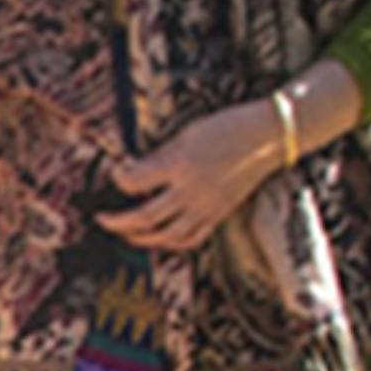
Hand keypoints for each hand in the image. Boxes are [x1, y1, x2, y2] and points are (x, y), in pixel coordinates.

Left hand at [100, 86, 312, 254]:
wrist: (268, 137)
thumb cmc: (228, 127)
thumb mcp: (187, 134)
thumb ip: (160, 156)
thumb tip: (133, 168)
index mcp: (179, 166)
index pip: (135, 182)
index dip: (119, 179)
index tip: (115, 174)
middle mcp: (190, 191)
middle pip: (144, 216)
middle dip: (117, 221)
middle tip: (102, 218)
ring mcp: (206, 207)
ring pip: (166, 235)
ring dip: (140, 239)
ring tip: (126, 235)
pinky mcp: (219, 214)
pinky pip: (191, 238)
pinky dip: (171, 243)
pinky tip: (159, 239)